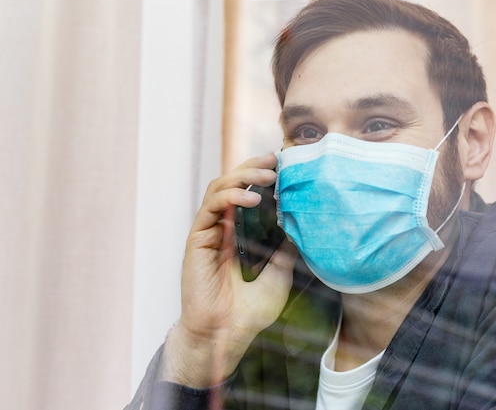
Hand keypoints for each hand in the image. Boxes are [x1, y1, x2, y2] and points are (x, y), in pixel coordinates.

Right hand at [161, 152, 297, 387]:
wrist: (227, 334)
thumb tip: (298, 222)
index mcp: (240, 234)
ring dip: (243, 177)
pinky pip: (210, 207)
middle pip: (232, 184)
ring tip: (267, 177)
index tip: (284, 166)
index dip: (262, 177)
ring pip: (219, 189)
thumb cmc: (250, 311)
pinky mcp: (198, 238)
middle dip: (253, 168)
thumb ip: (285, 247)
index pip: (248, 194)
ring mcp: (209, 232)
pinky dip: (230, 196)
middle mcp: (222, 228)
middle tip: (275, 160)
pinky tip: (251, 199)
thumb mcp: (280, 273)